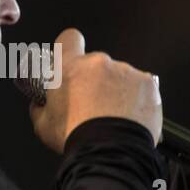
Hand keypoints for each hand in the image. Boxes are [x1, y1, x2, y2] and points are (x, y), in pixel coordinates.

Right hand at [31, 28, 161, 153]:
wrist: (109, 150)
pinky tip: (129, 116)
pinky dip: (135, 98)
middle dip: (93, 80)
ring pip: (118, 76)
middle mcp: (99, 63)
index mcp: (69, 68)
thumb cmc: (74, 136)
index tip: (69, 61)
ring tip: (112, 116)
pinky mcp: (148, 83)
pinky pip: (140, 87)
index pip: (68, 39)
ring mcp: (126, 71)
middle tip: (89, 104)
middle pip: (95, 64)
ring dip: (115, 90)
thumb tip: (40, 105)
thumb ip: (40, 107)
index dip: (69, 47)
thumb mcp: (42, 125)